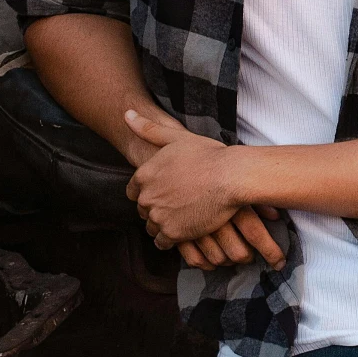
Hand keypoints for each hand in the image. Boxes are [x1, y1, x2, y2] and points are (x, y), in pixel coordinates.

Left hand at [125, 109, 284, 269]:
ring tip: (181, 218)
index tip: (162, 193)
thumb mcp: (176, 136)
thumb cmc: (208, 155)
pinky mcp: (173, 234)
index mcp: (144, 175)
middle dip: (156, 208)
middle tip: (176, 205)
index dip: (147, 192)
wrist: (231, 177)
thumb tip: (126, 113)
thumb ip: (148, 128)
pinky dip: (171, 239)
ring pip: (152, 227)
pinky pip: (162, 243)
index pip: (133, 191)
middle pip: (143, 210)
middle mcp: (147, 197)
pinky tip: (183, 231)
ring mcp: (158, 217)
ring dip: (163, 224)